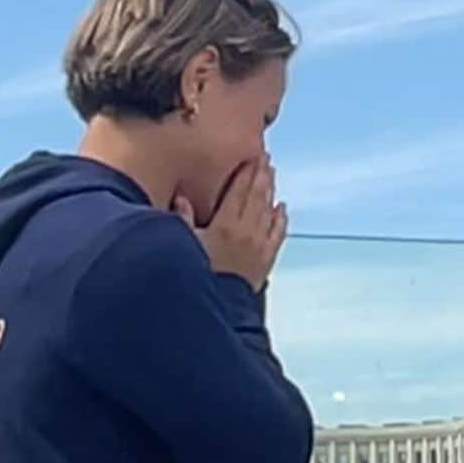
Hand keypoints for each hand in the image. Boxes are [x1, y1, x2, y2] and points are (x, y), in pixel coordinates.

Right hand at [178, 156, 286, 292]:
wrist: (218, 306)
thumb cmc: (197, 276)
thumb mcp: (184, 245)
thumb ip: (183, 220)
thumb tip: (181, 198)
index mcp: (224, 225)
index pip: (238, 190)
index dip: (245, 171)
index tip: (251, 156)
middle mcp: (246, 231)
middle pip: (257, 195)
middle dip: (261, 174)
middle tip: (265, 157)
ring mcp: (259, 246)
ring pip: (268, 210)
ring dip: (271, 190)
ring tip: (272, 172)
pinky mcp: (266, 260)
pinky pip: (277, 234)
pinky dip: (281, 219)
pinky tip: (282, 207)